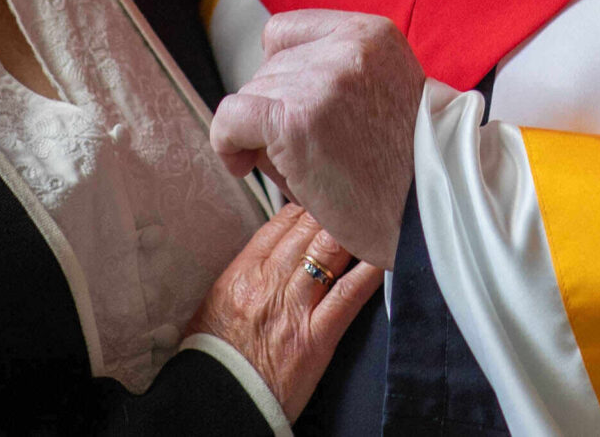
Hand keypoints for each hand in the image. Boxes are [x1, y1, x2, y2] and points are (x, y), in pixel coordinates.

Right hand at [189, 205, 382, 419]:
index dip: (305, 206)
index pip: (278, 224)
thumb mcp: (217, 304)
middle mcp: (268, 284)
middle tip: (352, 196)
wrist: (218, 403)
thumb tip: (271, 251)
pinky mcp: (316, 338)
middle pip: (306, 230)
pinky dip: (368, 272)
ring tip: (369, 215)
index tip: (321, 196)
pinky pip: (348, 295)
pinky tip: (382, 255)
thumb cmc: (217, 359)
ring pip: (327, 251)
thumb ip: (246, 274)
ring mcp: (293, 309)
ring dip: (350, 230)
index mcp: (241, 274)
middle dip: (331, 209)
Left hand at [208, 10, 423, 267]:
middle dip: (274, 110)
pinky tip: (244, 167)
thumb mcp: (384, 92)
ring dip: (260, 134)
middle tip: (306, 154)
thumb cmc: (408, 170)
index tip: (292, 110)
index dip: (280, 75)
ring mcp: (319, 81)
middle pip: (266, 69)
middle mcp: (345, 47)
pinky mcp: (294, 121)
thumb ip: (334, 75)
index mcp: (370, 33)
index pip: (284, 32)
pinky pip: (230, 120)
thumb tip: (259, 89)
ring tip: (301, 168)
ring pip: (249, 96)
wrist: (436, 215)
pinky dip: (227, 145)